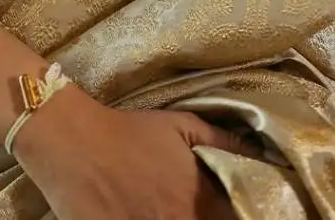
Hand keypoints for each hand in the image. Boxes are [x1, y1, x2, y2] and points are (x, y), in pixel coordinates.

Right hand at [15, 85, 257, 219]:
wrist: (74, 141)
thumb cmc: (129, 131)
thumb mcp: (180, 124)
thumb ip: (223, 140)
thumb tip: (260, 153)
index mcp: (199, 198)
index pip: (235, 218)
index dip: (240, 214)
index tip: (240, 210)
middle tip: (200, 208)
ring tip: (168, 210)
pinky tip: (148, 215)